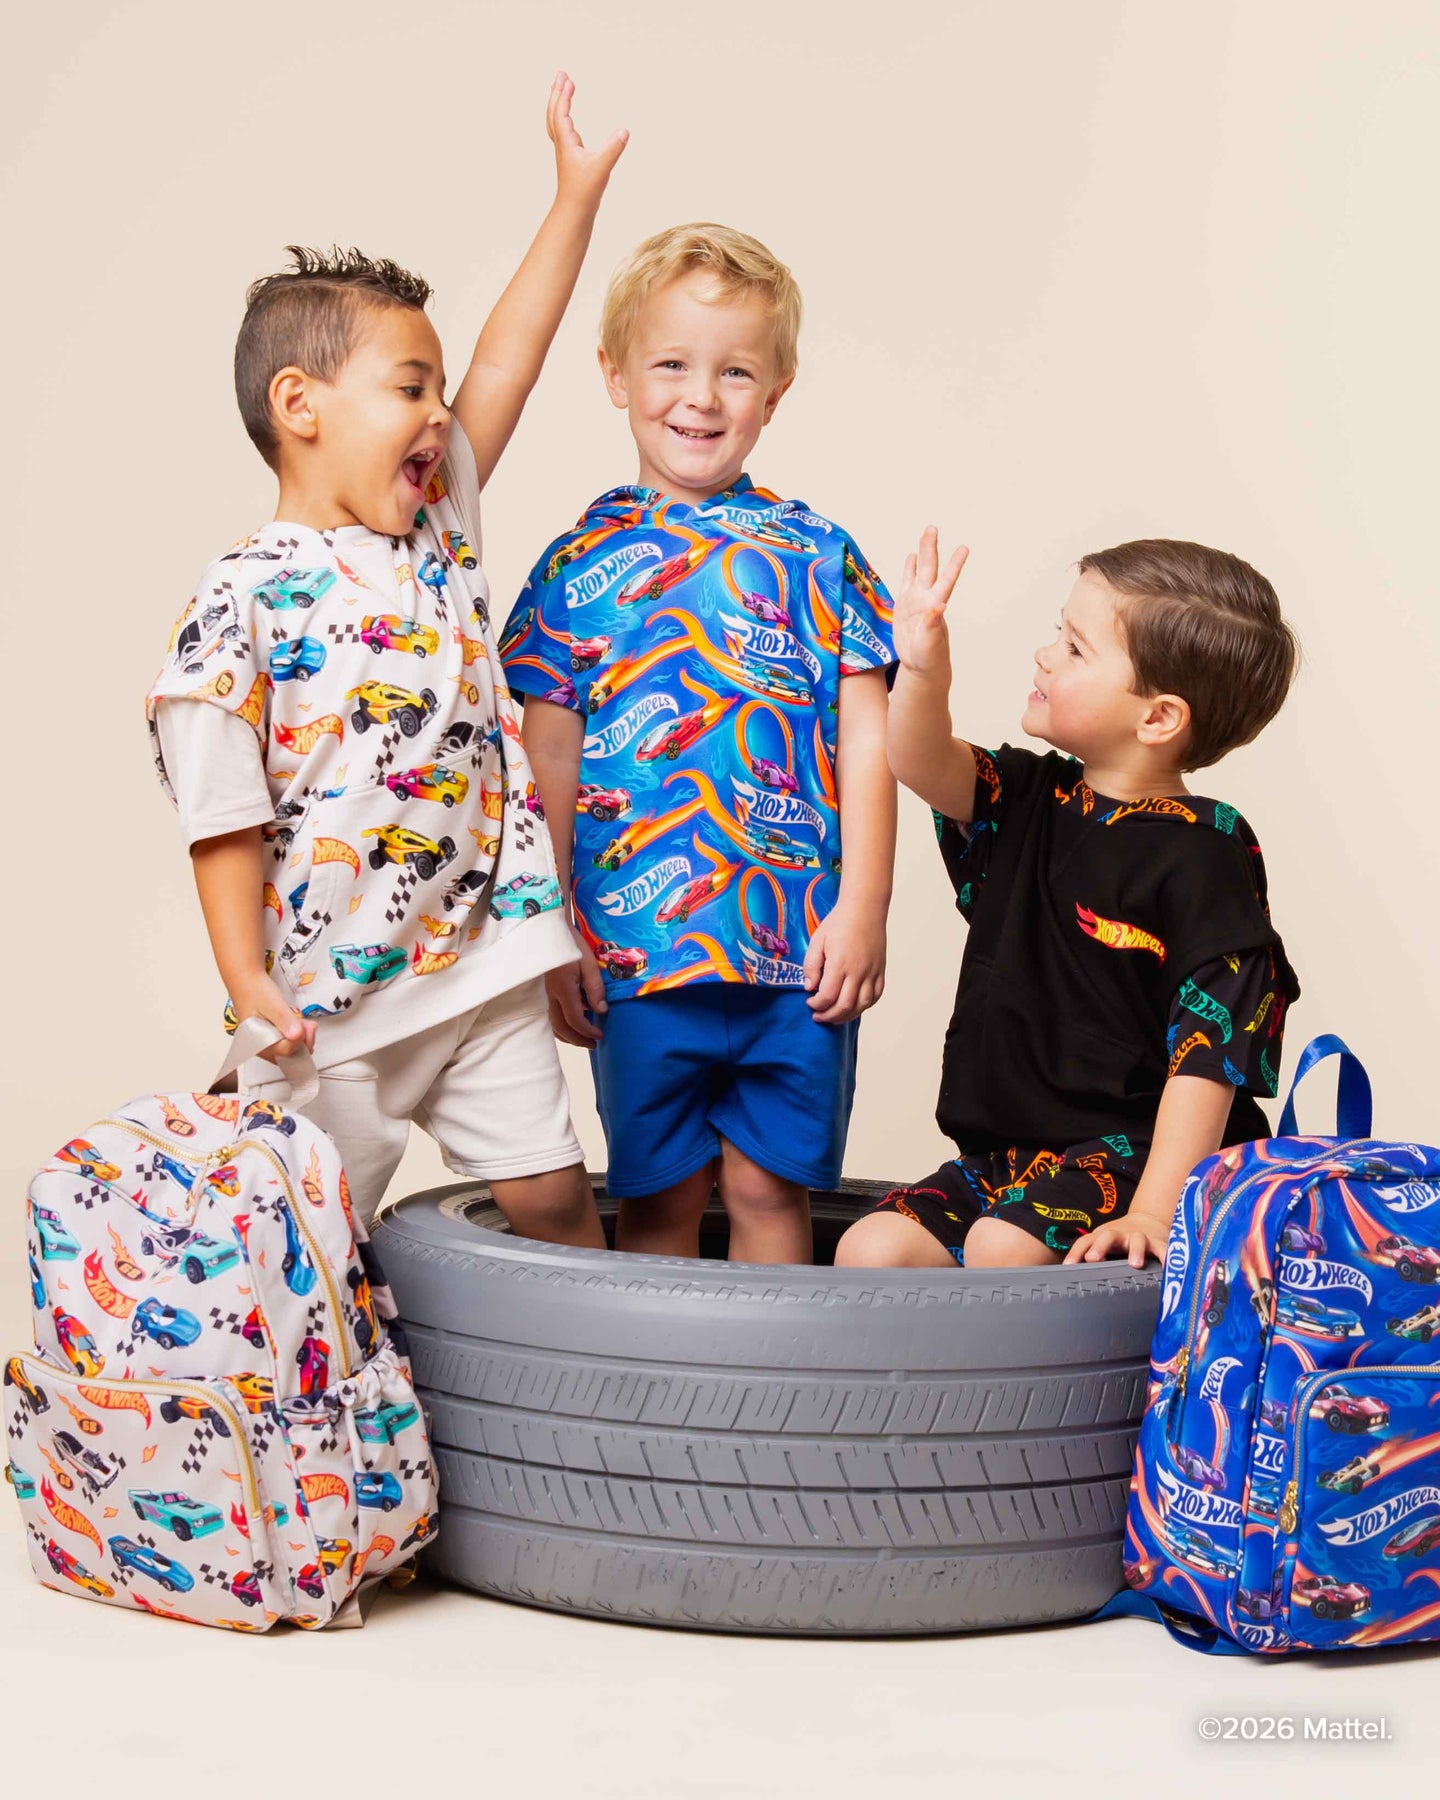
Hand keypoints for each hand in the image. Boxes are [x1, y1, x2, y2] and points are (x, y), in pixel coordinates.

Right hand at [229, 972, 315, 1061]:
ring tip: (304, 1021)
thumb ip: (284, 1020)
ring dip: (303, 1036)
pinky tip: (298, 1024)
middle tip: (308, 1024)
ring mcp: (268, 1044)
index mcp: (257, 1043)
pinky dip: (298, 1034)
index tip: (307, 1026)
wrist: (248, 982)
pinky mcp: (273, 1038)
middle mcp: (262, 1048)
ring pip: (292, 1049)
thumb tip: (297, 1035)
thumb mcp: (272, 1004)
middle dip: (303, 1039)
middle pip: (290, 1054)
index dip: (300, 1039)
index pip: (286, 1051)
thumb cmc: (255, 991)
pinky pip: (290, 1042)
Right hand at [546, 932, 606, 1046]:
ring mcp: (545, 995)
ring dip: (567, 1035)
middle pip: (561, 1028)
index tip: (600, 1036)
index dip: (588, 1031)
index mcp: (564, 990)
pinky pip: (550, 1016)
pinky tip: (570, 1023)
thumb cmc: (570, 944)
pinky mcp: (544, 991)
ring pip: (553, 1024)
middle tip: (592, 1044)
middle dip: (577, 1040)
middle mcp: (551, 996)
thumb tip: (601, 1011)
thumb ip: (595, 988)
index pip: (575, 1020)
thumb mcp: (588, 963)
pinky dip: (560, 1026)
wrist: (548, 931)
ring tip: (582, 1038)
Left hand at [547, 71, 627, 212]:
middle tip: (561, 74)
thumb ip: (613, 148)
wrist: (574, 211)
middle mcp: (562, 144)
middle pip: (553, 113)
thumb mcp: (602, 168)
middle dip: (557, 93)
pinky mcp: (569, 157)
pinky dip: (562, 118)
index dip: (564, 96)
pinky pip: (561, 131)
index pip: (561, 114)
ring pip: (555, 121)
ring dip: (557, 104)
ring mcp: (564, 150)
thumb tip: (625, 130)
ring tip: (562, 89)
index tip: (568, 80)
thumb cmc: (585, 191)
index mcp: (566, 143)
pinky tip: (569, 119)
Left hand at [802, 904, 885, 1023]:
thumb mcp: (817, 941)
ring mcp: (872, 972)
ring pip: (862, 1005)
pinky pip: (876, 996)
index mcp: (840, 964)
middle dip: (829, 1016)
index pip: (827, 996)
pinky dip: (864, 1006)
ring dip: (847, 1016)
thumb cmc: (839, 923)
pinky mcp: (880, 971)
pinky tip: (854, 1007)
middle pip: (845, 1006)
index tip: (810, 1002)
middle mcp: (858, 971)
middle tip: (818, 1016)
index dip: (816, 1005)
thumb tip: (809, 987)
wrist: (865, 909)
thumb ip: (811, 965)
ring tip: (834, 1017)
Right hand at [894, 527, 968, 679]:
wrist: (920, 665)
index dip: (955, 565)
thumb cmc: (928, 657)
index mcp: (934, 606)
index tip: (964, 548)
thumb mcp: (930, 643)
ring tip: (927, 533)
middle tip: (932, 527)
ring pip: (919, 571)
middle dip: (931, 547)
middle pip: (929, 568)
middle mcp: (926, 599)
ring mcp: (915, 600)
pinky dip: (909, 568)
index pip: (946, 581)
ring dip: (923, 552)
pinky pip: (906, 582)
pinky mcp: (904, 606)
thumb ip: (933, 625)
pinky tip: (911, 556)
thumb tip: (938, 606)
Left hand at [1064, 1210, 1169, 1268]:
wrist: (1148, 1220)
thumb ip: (1090, 1254)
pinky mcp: (1158, 1242)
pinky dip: (1166, 1256)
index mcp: (1103, 1236)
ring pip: (1138, 1240)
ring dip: (1136, 1251)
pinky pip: (1163, 1249)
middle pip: (1107, 1236)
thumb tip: (1070, 1274)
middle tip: (1093, 1259)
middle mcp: (1120, 1234)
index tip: (1069, 1265)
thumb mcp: (1103, 1243)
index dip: (1076, 1252)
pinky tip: (1167, 1266)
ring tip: (1135, 1264)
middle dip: (1100, 1246)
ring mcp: (1140, 1237)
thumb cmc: (1119, 1238)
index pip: (1085, 1241)